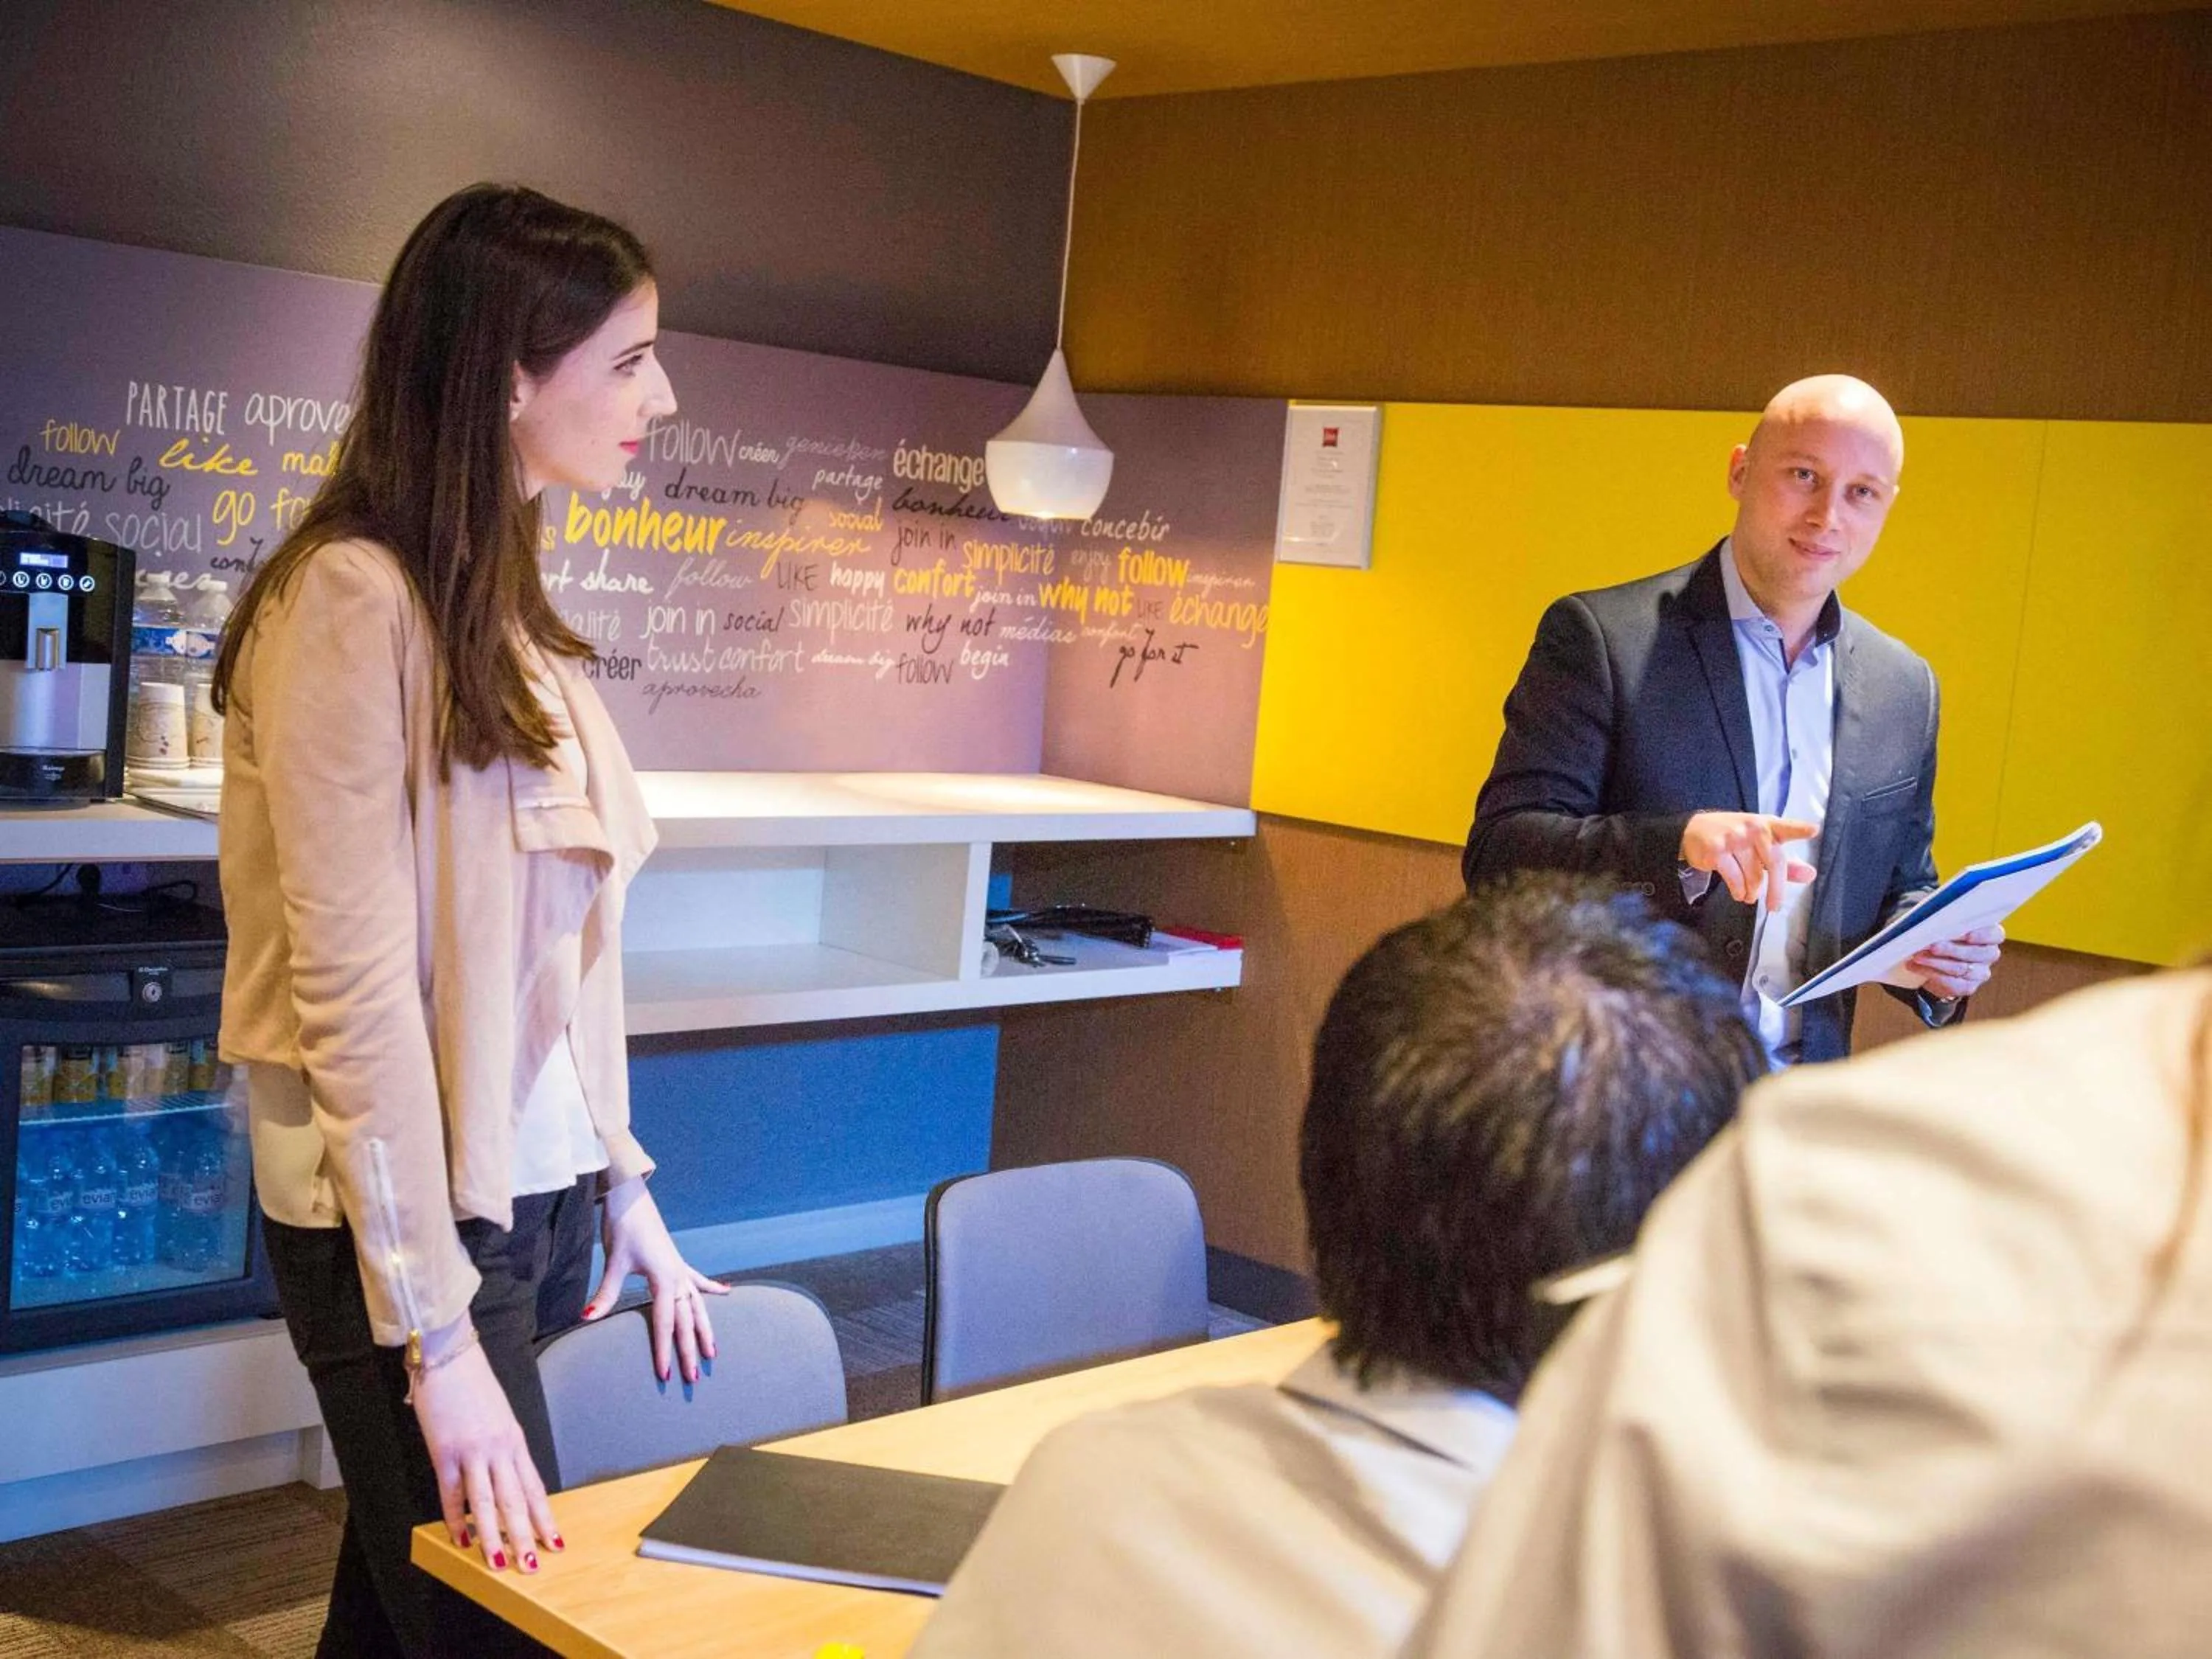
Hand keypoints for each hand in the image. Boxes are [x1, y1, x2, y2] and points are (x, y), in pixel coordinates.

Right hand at [411, 1333, 559, 1572]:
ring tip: (500, 1562)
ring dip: (494, 1536)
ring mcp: (473, 1451)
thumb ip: (502, 1445)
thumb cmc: (472, 1383)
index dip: (544, 1516)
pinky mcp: (445, 1451)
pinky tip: (460, 1538)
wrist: (448, 1355)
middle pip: (516, 1500)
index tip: (554, 1540)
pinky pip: (452, 1493)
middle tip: (534, 1563)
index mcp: (515, 1440)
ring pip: (488, 1503)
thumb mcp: (498, 1415)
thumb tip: (504, 1475)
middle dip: (526, 1535)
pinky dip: (456, 1518)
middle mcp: (500, 1448)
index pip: (534, 1486)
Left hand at [583, 1176, 727, 1384]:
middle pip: (687, 1321)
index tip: (666, 1374)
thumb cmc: (623, 1228)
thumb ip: (605, 1293)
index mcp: (664, 1279)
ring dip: (706, 1329)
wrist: (631, 1199)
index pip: (666, 1323)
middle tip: (694, 1378)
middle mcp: (678, 1277)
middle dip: (690, 1350)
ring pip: (698, 1306)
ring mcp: (680, 1269)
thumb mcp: (614, 1262)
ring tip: (713, 1352)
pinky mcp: (677, 1261)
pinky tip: (727, 1293)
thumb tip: (586, 1318)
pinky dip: (712, 1288)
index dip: (665, 1350)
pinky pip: (699, 1280)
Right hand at [1680, 813, 1818, 910]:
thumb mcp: (1759, 845)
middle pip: (1774, 863)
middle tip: (1774, 906)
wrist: (1692, 831)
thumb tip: (1810, 875)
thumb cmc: (1733, 838)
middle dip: (1776, 890)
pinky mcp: (1717, 851)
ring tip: (1749, 895)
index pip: (1786, 826)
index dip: (1799, 829)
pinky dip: (1739, 892)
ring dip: (1752, 892)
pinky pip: (1735, 881)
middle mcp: (1752, 828)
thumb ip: (1785, 862)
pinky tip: (1738, 893)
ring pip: (1754, 876)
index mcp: (1766, 824)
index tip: (1813, 830)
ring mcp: (1733, 838)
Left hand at [1905, 923, 2003, 999]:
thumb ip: (1949, 924)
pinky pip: (1951, 983)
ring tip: (1917, 956)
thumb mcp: (1949, 928)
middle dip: (1951, 949)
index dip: (1983, 935)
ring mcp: (1980, 972)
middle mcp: (1989, 954)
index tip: (1967, 935)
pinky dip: (1930, 974)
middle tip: (1932, 946)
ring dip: (1936, 962)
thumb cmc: (1947, 938)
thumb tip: (1933, 923)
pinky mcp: (1968, 986)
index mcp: (1990, 936)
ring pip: (1960, 968)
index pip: (1995, 934)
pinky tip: (1915, 967)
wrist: (1941, 965)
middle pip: (1975, 953)